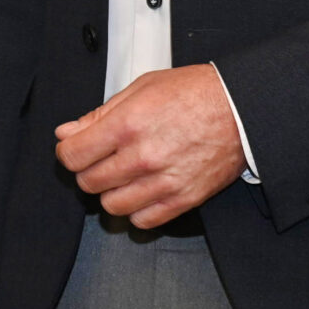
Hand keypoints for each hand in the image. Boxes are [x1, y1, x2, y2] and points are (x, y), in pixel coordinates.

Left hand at [54, 64, 245, 226]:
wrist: (240, 108)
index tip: (74, 149)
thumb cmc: (194, 93)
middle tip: (100, 159)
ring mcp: (164, 181)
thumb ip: (99, 114)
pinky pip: (143, 220)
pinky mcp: (184, 199)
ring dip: (111, 192)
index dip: (68, 152)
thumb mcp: (140, 89)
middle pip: (89, 182)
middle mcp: (143, 156)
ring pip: (112, 206)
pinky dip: (136, 210)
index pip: (73, 155)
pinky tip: (142, 191)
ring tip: (122, 176)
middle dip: (88, 171)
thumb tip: (67, 133)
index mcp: (128, 124)